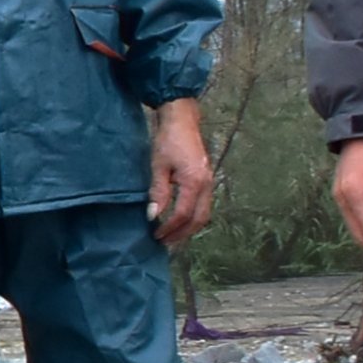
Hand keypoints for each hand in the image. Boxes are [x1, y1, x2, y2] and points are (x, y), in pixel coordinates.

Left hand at [146, 98, 217, 246]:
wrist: (182, 121)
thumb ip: (158, 192)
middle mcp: (207, 185)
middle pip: (199, 219)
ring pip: (204, 213)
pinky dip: (193, 217)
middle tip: (165, 242)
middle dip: (183, 234)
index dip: (170, 227)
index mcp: (195, 182)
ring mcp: (209, 182)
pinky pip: (203, 205)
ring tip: (171, 235)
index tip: (156, 234)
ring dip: (189, 227)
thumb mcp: (158, 166)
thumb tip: (153, 216)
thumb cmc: (168, 140)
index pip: (184, 214)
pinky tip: (180, 220)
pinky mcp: (206, 179)